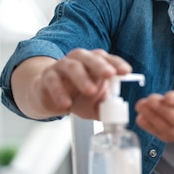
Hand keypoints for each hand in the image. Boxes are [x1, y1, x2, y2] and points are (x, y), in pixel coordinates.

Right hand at [13, 49, 131, 119]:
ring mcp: (62, 66)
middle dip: (101, 66)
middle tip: (110, 74)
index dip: (117, 63)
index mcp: (94, 62)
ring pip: (72, 67)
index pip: (107, 58)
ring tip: (91, 91)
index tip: (126, 71)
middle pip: (91, 58)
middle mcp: (79, 60)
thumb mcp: (93, 103)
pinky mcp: (47, 76)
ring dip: (82, 78)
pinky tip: (66, 103)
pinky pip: (53, 81)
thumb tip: (116, 115)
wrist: (49, 96)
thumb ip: (105, 106)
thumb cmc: (77, 95)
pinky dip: (60, 92)